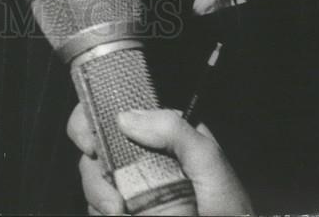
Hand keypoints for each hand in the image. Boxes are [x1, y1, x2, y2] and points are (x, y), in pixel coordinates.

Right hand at [66, 102, 254, 215]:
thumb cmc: (229, 210)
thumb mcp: (210, 164)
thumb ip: (175, 131)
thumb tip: (125, 117)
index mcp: (159, 135)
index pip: (115, 111)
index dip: (91, 119)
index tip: (89, 143)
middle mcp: (140, 157)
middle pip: (95, 148)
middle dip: (94, 173)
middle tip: (112, 201)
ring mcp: (131, 187)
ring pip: (92, 181)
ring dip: (99, 199)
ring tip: (122, 215)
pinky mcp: (124, 210)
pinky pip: (97, 208)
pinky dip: (102, 213)